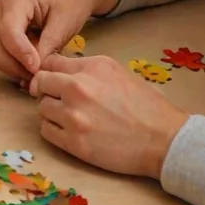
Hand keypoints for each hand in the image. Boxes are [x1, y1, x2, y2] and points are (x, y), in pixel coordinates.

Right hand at [0, 0, 121, 81]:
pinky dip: (10, 65)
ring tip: (36, 68)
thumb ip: (48, 45)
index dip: (21, 53)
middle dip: (17, 65)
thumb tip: (35, 70)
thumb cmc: (68, 4)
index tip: (37, 69)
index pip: (9, 31)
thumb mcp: (64, 24)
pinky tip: (28, 64)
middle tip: (40, 75)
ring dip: (13, 67)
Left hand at [29, 54, 188, 177]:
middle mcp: (79, 88)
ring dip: (52, 112)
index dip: (50, 72)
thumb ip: (87, 69)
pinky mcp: (74, 142)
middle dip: (47, 90)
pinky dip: (54, 130)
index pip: (50, 62)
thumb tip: (59, 70)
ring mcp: (74, 116)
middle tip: (61, 99)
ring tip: (73, 117)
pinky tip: (71, 131)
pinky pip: (46, 131)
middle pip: (40, 83)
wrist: (165, 140)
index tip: (54, 80)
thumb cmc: (146, 106)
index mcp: (92, 67)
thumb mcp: (117, 73)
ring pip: (42, 108)